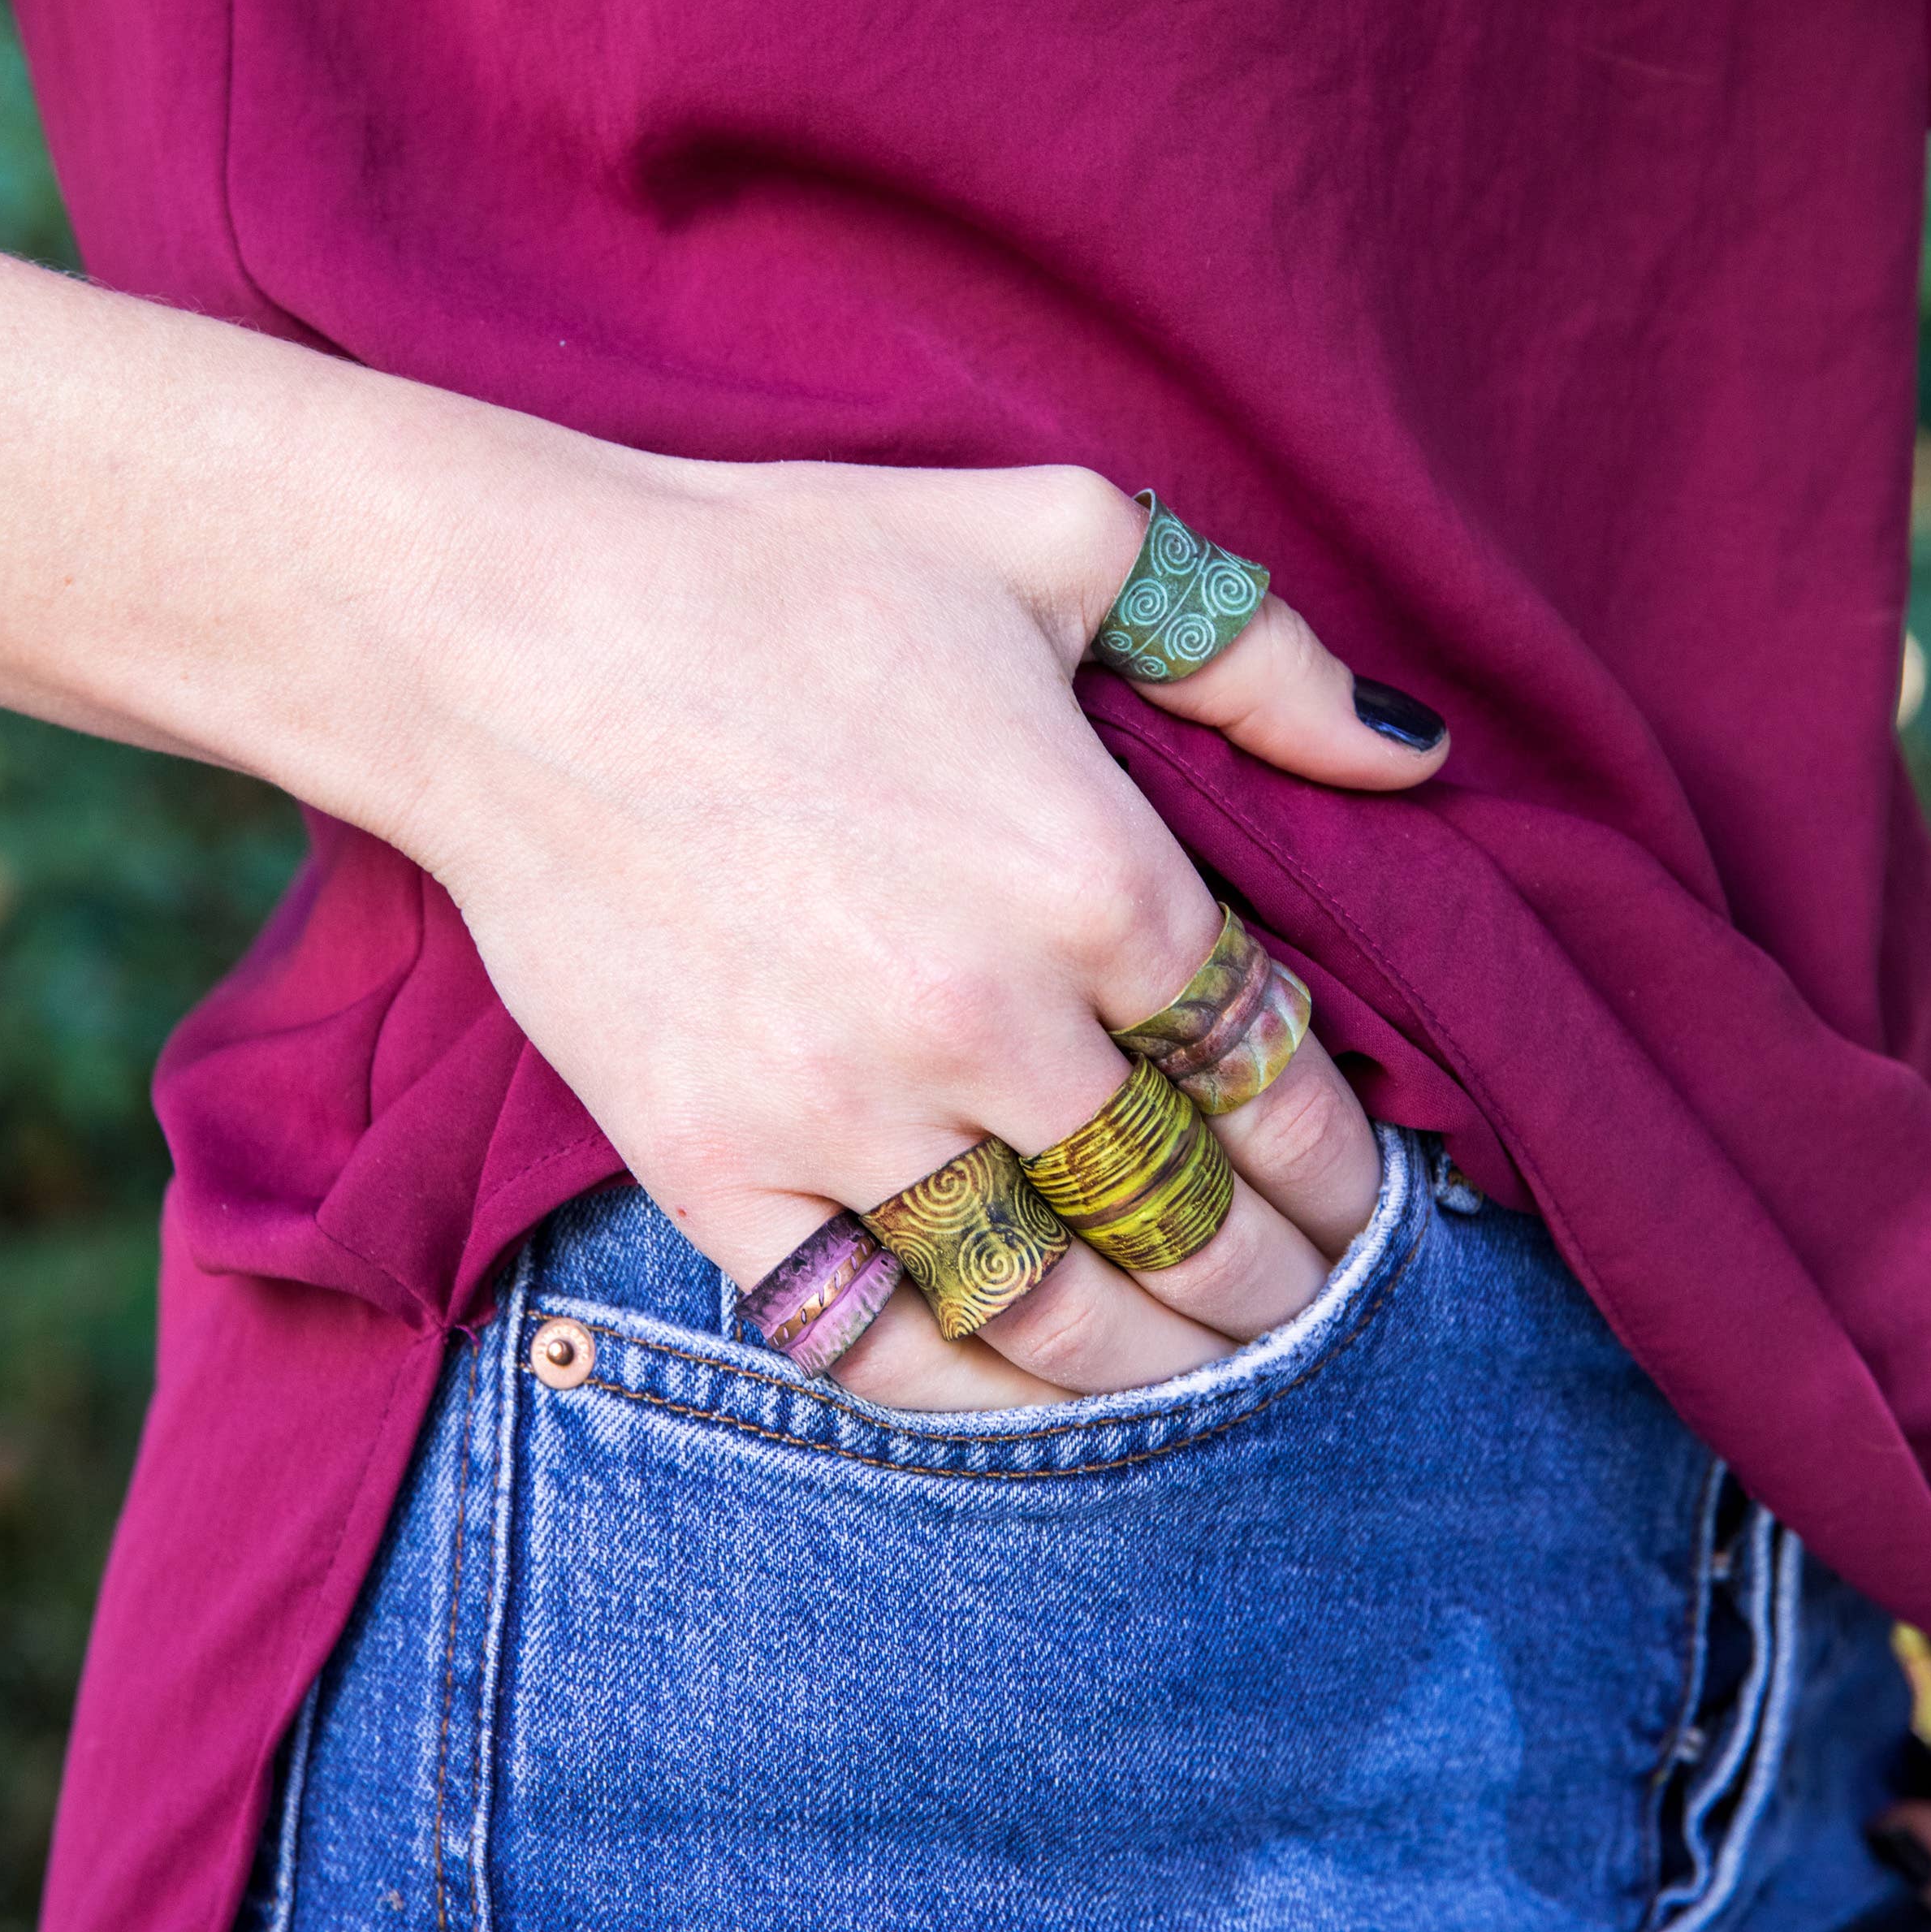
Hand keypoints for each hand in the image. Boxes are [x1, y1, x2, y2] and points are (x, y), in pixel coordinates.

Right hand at [0, 193, 1448, 1411]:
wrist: (516, 642)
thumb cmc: (786, 573)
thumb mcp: (1054, 535)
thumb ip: (1254, 647)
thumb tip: (1414, 753)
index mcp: (1103, 879)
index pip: (1275, 1077)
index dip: (1340, 1163)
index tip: (1364, 1205)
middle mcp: (996, 1024)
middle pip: (1185, 1213)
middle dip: (1274, 1283)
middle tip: (1306, 1308)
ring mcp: (849, 1115)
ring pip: (1051, 1308)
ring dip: (1153, 1364)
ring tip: (1202, 1375)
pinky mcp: (716, 1169)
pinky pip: (867, 1336)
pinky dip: (965, 1394)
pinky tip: (1022, 1396)